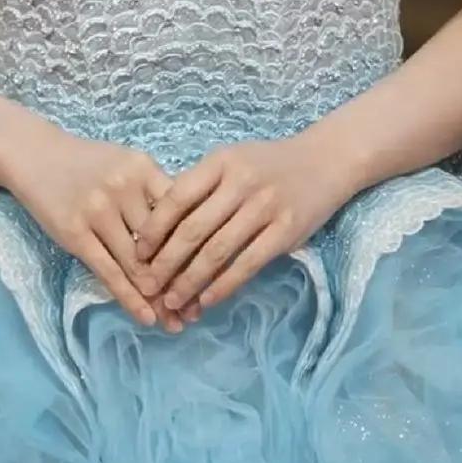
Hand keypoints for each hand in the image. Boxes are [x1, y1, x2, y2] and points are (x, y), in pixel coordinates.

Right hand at [3, 127, 202, 331]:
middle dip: (183, 278)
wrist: (35, 155)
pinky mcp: (75, 233)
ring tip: (175, 322)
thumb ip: (155, 193)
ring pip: (137, 264)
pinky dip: (130, 299)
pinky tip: (147, 318)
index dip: (198, 247)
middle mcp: (124, 188)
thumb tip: (192, 236)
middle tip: (197, 309)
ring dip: (158, 297)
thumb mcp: (127, 164)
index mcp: (143, 168)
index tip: (214, 275)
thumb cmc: (88, 163)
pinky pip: (109, 273)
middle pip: (162, 242)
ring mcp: (98, 211)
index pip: (181, 213)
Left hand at [134, 133, 345, 312]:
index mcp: (220, 162)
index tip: (137, 254)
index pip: (177, 197)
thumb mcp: (231, 162)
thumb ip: (202, 188)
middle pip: (193, 229)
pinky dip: (223, 286)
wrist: (324, 162)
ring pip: (217, 251)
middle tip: (147, 286)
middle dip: (165, 262)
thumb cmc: (268, 165)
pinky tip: (207, 300)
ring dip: (190, 281)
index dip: (154, 229)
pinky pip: (247, 264)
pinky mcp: (285, 231)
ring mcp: (264, 207)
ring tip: (172, 300)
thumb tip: (160, 231)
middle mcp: (240, 182)